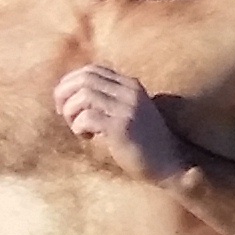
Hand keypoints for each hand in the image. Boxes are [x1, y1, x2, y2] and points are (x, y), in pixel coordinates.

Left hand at [50, 63, 194, 185]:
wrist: (170, 165)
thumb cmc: (144, 143)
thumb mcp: (129, 112)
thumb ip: (109, 99)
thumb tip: (71, 95)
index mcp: (131, 85)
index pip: (92, 70)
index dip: (71, 82)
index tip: (67, 102)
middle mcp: (130, 92)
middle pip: (84, 79)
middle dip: (64, 94)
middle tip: (64, 114)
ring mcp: (128, 108)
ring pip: (82, 96)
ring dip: (71, 112)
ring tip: (77, 128)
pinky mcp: (122, 127)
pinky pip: (87, 117)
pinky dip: (79, 127)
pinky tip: (87, 137)